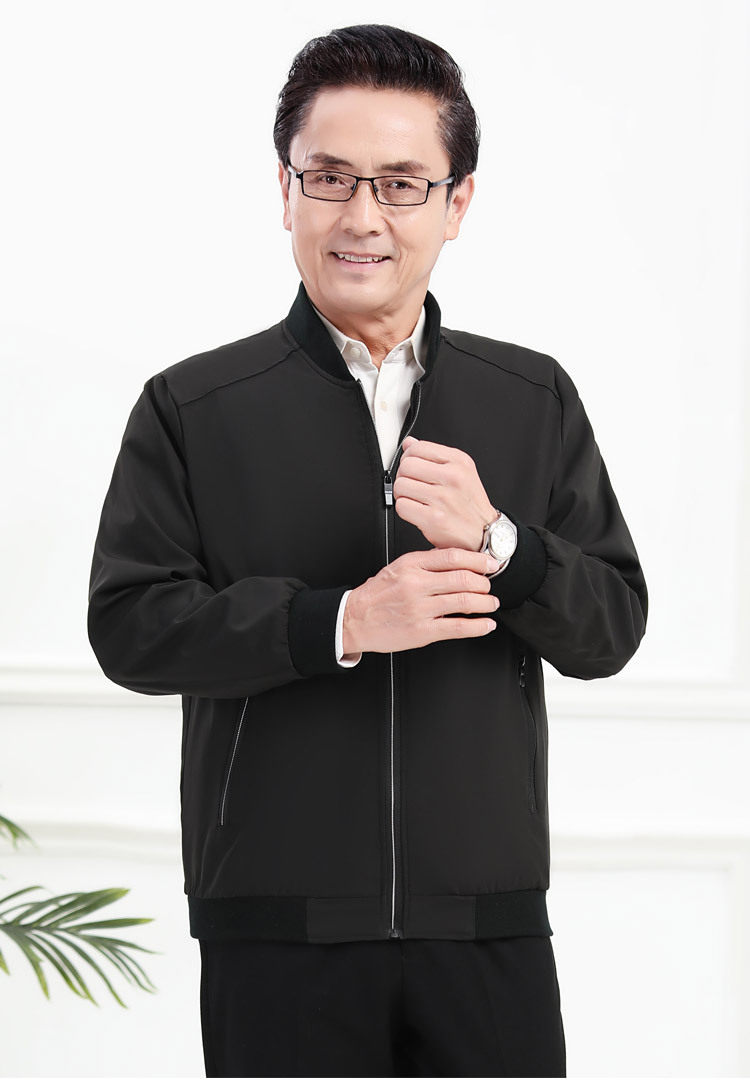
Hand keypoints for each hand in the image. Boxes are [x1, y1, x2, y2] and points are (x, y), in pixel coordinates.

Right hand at [342, 548, 498, 654]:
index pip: (452, 557)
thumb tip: (453, 558)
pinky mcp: (422, 631)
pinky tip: (486, 625)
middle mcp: (416, 585)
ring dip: (485, 603)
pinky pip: (458, 627)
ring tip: (491, 604)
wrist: (354, 619)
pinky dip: (478, 626)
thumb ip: (424, 562)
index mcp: (411, 565)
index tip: (490, 563)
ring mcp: (420, 609)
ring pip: (464, 602)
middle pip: (463, 578)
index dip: (477, 559)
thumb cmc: (376, 595)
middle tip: (490, 586)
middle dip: (484, 583)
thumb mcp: (398, 567)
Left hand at [393, 436, 496, 550]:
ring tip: (415, 499)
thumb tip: (409, 443)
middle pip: (406, 466)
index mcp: (459, 461)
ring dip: (403, 494)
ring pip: (401, 485)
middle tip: (412, 485)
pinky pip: (402, 506)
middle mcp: (453, 477)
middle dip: (403, 476)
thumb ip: (434, 456)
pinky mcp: (434, 518)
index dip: (408, 458)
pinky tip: (417, 511)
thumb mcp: (461, 472)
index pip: (417, 447)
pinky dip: (405, 509)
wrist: (484, 532)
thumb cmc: (470, 504)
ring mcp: (443, 498)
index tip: (413, 468)